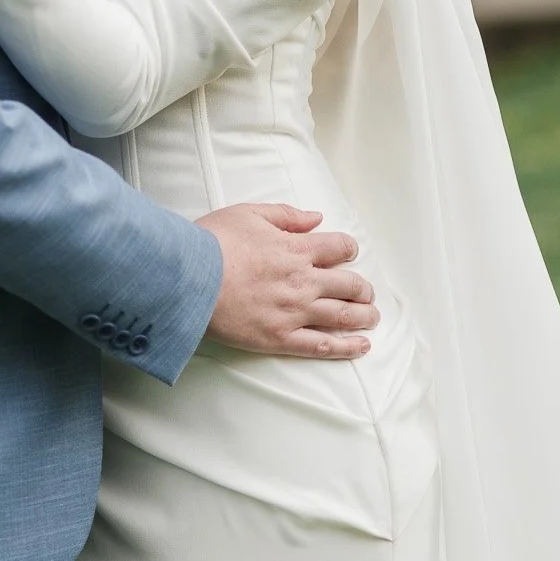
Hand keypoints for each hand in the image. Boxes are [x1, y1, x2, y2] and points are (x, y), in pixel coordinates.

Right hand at [198, 202, 376, 358]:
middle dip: (363, 287)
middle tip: (366, 292)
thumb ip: (286, 215)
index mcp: (298, 248)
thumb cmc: (213, 242)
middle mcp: (303, 281)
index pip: (340, 247)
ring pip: (343, 316)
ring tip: (372, 317)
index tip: (348, 253)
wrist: (187, 279)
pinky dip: (346, 347)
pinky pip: (321, 345)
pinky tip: (362, 346)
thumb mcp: (248, 213)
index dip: (348, 249)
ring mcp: (294, 312)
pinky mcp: (280, 338)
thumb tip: (316, 218)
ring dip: (364, 316)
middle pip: (350, 284)